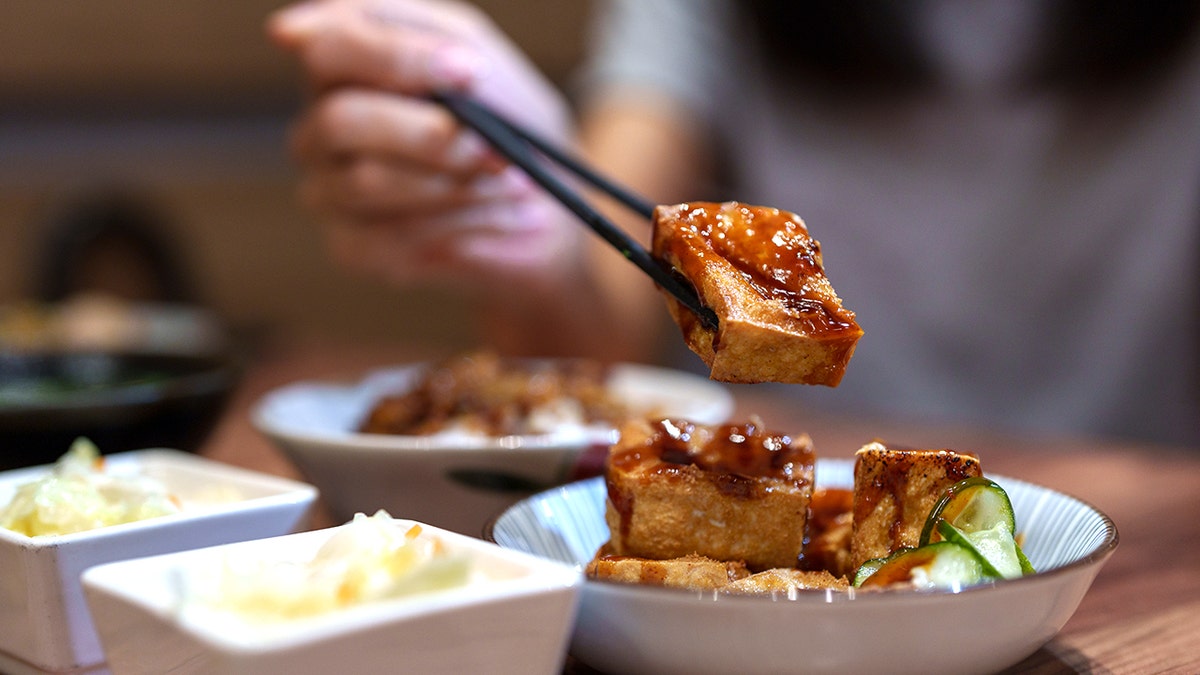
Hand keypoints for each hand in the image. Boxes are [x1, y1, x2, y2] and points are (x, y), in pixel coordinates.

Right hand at [267, 0, 580, 293]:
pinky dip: (464, 222)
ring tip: (513, 179)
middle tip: (496, 146)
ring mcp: (329, 192)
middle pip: (341, 121)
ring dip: (457, 180)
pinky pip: (395, 237)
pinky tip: (504, 214)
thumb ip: (400, 22)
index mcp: (340, 66)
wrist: (544, 195)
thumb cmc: (501, 111)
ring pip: (371, 181)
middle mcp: (320, 129)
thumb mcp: (469, 43)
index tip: (469, 70)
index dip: (397, 58)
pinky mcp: (354, 248)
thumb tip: (293, 31)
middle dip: (429, 133)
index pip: (326, 47)